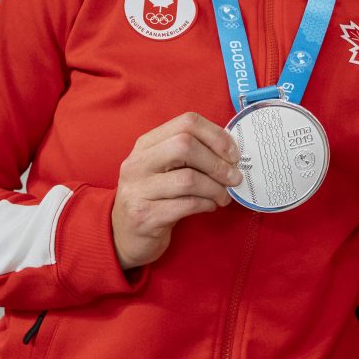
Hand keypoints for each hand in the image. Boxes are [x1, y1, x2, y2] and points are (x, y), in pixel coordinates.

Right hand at [111, 113, 240, 269]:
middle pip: (185, 145)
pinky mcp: (144, 216)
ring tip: (223, 196)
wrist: (125, 236)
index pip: (186, 122)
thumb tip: (231, 151)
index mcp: (146, 144)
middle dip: (217, 163)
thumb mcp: (165, 169)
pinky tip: (210, 206)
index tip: (233, 154)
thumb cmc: (155, 197)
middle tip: (233, 177)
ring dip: (215, 188)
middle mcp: (137, 163)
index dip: (216, 135)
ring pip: (188, 179)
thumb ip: (190, 155)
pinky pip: (186, 204)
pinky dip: (206, 204)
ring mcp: (137, 190)